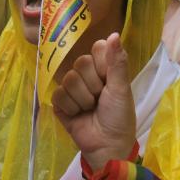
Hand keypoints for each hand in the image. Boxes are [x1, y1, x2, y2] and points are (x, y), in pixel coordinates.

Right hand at [52, 33, 136, 170]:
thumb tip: (114, 34)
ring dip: (83, 99)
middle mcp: (87, 74)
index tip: (110, 79)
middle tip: (100, 98)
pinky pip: (58, 94)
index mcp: (104, 67)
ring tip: (91, 109)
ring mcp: (72, 88)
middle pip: (81, 63)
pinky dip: (71, 107)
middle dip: (93, 85)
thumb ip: (117, 62)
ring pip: (69, 79)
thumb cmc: (119, 116)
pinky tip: (78, 115)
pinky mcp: (60, 103)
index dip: (103, 64)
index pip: (97, 47)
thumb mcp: (121, 88)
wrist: (107, 145)